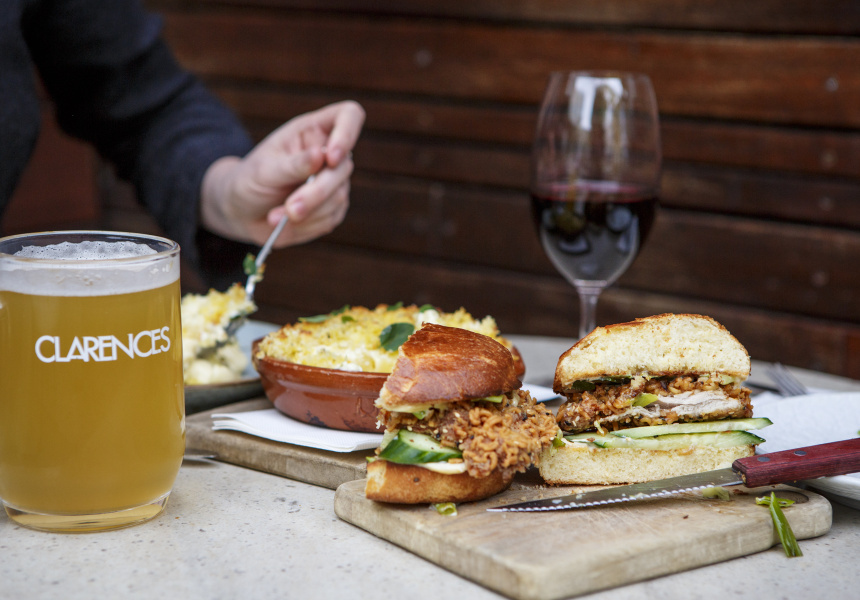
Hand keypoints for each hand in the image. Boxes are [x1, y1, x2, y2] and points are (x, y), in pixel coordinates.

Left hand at [200, 100, 364, 246]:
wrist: (241, 211)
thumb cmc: (249, 180)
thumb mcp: (264, 170)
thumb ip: (293, 165)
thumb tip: (321, 155)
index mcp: (313, 131)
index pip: (349, 116)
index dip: (347, 133)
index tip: (331, 158)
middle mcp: (329, 154)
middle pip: (343, 168)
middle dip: (316, 192)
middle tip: (290, 209)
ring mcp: (334, 183)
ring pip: (339, 198)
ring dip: (308, 212)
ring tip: (275, 217)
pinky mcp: (333, 209)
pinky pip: (331, 219)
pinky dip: (307, 225)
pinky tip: (285, 222)